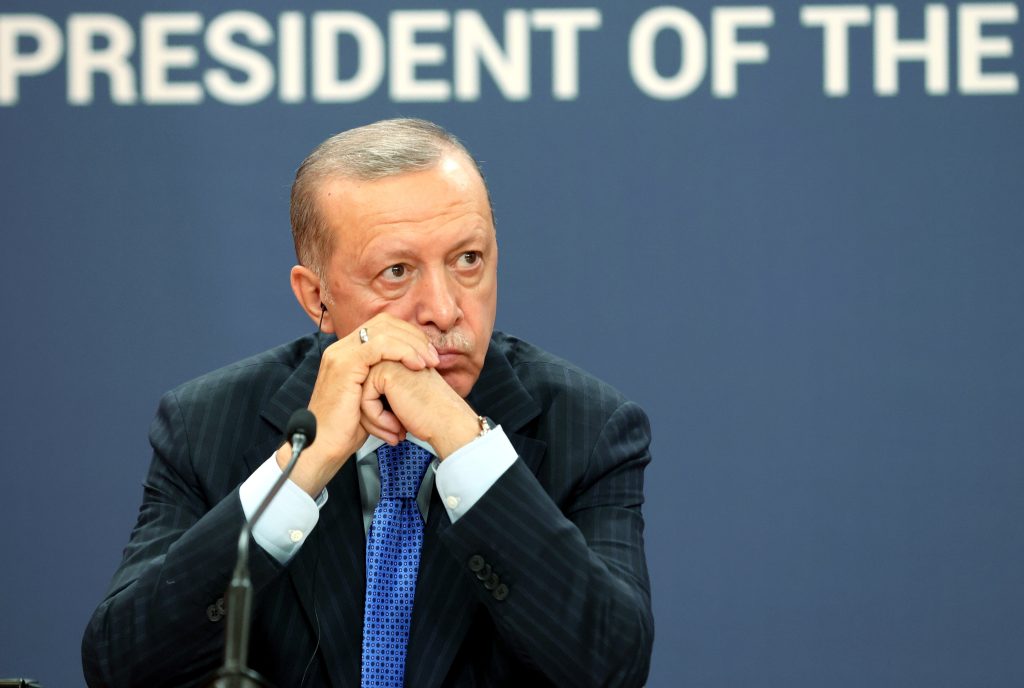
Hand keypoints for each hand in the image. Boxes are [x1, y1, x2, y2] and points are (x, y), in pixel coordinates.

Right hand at [277, 313, 439, 495]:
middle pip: (385, 323)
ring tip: (429, 363)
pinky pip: (380, 346)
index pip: (383, 326)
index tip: (428, 354)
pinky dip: (403, 352)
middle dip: (414, 337)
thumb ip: (386, 379)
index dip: (409, 336)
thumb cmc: (347, 429)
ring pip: (384, 330)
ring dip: (412, 344)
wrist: (323, 447)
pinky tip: (416, 365)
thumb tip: (412, 371)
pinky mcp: (344, 364)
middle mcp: (342, 348)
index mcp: (348, 352)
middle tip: (433, 357)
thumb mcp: (372, 398)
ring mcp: (341, 354)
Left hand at [362, 360, 480, 459]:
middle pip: (362, 389)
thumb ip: (384, 392)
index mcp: (397, 360)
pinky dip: (377, 419)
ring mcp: (389, 361)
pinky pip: (365, 400)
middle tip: (393, 431)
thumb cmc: (431, 416)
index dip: (378, 413)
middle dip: (374, 417)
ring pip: (360, 395)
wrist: (449, 423)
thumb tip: (360, 399)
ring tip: (395, 431)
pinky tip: (396, 426)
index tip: (396, 427)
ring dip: (375, 420)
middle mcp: (392, 356)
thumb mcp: (403, 398)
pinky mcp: (386, 372)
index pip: (369, 387)